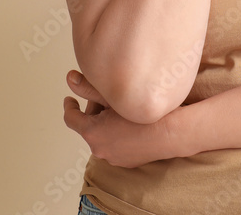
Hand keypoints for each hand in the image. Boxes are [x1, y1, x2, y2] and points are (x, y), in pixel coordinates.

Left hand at [63, 71, 191, 166]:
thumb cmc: (143, 113)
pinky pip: (116, 145)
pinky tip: (131, 122)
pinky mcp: (125, 162)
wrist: (170, 133)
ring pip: (103, 136)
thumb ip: (88, 86)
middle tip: (108, 96)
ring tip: (121, 108)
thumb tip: (69, 78)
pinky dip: (117, 134)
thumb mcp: (112, 96)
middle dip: (94, 111)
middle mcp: (99, 149)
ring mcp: (113, 158)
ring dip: (106, 124)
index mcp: (92, 133)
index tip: (70, 99)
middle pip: (89, 126)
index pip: (71, 118)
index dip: (70, 106)